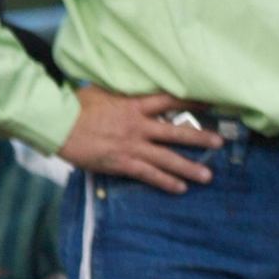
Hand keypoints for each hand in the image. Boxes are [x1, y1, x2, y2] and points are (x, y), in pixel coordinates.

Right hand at [55, 86, 222, 192]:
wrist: (58, 125)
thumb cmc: (74, 107)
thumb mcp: (100, 92)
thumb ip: (119, 94)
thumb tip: (127, 89)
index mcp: (133, 105)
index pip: (168, 100)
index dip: (190, 101)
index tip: (210, 103)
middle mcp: (138, 126)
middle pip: (176, 132)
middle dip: (200, 138)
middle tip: (220, 142)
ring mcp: (132, 146)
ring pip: (168, 158)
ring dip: (189, 168)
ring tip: (208, 176)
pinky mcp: (124, 163)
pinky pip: (150, 175)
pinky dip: (167, 182)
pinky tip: (181, 189)